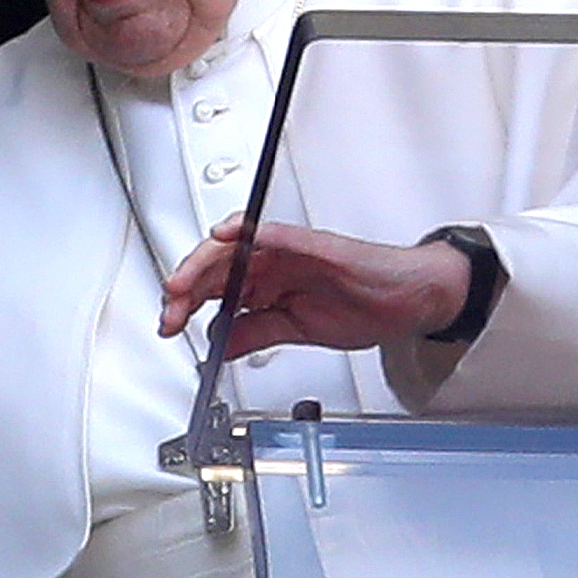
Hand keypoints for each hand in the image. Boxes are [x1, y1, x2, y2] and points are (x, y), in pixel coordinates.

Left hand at [159, 216, 471, 358]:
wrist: (407, 301)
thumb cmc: (363, 305)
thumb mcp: (295, 331)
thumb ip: (255, 334)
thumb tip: (217, 345)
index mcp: (268, 280)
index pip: (215, 285)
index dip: (187, 303)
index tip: (170, 325)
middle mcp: (275, 261)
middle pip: (217, 265)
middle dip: (186, 288)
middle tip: (170, 311)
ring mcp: (293, 250)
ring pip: (237, 245)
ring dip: (205, 262)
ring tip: (183, 281)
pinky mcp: (317, 245)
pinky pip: (280, 233)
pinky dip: (253, 232)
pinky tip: (230, 236)